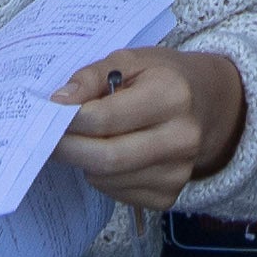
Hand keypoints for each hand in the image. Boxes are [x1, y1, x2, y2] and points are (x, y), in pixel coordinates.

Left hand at [55, 44, 247, 209]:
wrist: (208, 106)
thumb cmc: (163, 78)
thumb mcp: (131, 60)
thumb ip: (92, 76)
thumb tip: (58, 101)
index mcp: (172, 96)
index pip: (105, 119)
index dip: (68, 119)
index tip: (50, 112)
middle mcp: (181, 138)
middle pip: (105, 158)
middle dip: (67, 148)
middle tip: (48, 137)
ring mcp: (178, 172)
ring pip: (107, 179)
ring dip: (84, 162)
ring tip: (85, 140)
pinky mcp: (169, 196)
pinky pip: (117, 193)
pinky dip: (102, 177)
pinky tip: (110, 155)